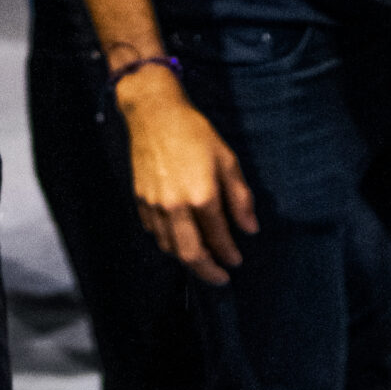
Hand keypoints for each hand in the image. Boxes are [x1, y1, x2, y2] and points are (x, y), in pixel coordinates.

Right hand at [120, 72, 257, 284]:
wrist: (154, 111)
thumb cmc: (195, 131)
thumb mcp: (227, 159)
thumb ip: (240, 197)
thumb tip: (250, 229)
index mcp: (201, 195)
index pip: (219, 239)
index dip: (230, 254)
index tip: (236, 261)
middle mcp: (176, 206)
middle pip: (191, 255)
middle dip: (208, 272)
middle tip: (220, 277)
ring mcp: (155, 204)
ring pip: (170, 248)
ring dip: (187, 259)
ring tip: (201, 258)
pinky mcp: (140, 199)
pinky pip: (154, 232)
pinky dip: (168, 242)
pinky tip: (179, 238)